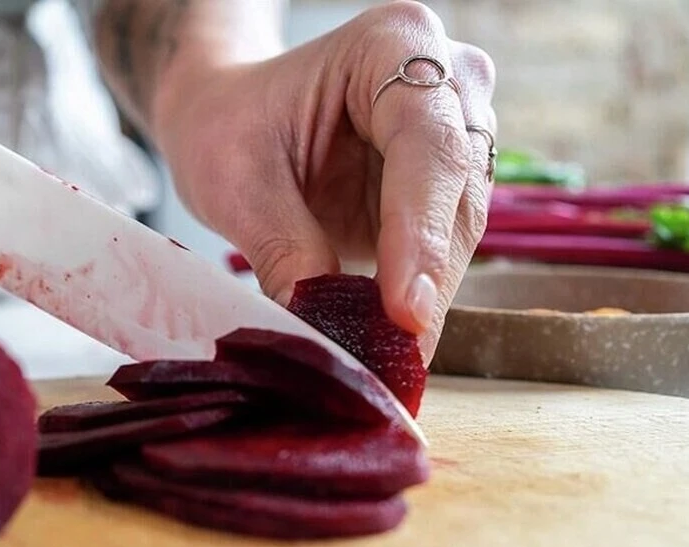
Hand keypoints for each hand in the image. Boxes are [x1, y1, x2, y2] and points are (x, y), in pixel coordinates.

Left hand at [152, 1, 495, 359]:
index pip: (427, 145)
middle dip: (429, 279)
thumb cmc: (225, 125)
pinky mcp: (445, 188)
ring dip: (428, 297)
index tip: (405, 311)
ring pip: (463, 228)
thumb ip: (284, 248)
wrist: (226, 117)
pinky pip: (445, 250)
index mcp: (392, 43)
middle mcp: (445, 80)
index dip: (421, 235)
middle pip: (459, 190)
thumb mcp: (235, 180)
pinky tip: (390, 343)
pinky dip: (417, 296)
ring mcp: (455, 133)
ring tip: (391, 362)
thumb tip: (327, 331)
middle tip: (399, 357)